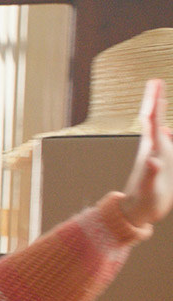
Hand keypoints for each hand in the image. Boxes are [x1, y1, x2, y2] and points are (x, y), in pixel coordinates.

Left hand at [122, 79, 172, 226]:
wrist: (137, 212)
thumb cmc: (143, 201)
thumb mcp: (148, 188)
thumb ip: (150, 173)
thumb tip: (153, 160)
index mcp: (151, 150)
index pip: (153, 121)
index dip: (155, 102)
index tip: (156, 83)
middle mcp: (152, 149)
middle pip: (153, 120)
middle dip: (154, 100)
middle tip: (155, 82)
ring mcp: (155, 155)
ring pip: (158, 129)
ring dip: (158, 112)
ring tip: (157, 98)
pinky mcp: (159, 164)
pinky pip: (164, 143)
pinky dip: (166, 133)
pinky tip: (168, 131)